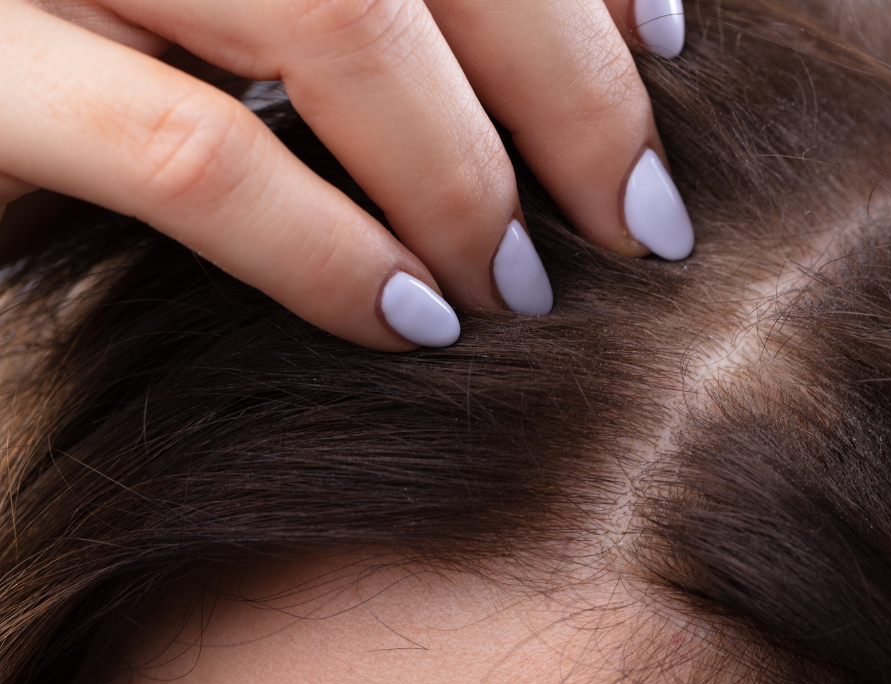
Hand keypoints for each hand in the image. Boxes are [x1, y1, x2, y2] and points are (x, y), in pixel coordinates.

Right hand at [0, 0, 691, 348]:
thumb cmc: (93, 71)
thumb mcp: (231, 12)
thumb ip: (370, 13)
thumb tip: (595, 47)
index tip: (671, 49)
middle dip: (567, 83)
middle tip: (638, 220)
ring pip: (340, 17)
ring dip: (463, 175)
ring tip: (521, 289)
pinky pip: (193, 157)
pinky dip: (323, 249)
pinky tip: (404, 320)